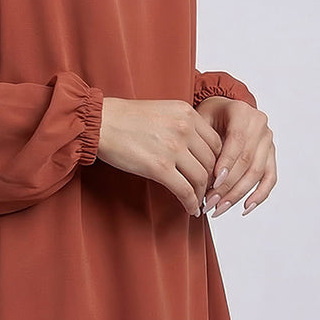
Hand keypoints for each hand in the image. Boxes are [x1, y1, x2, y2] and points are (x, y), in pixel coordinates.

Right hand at [95, 98, 223, 215]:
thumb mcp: (163, 110)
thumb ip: (183, 125)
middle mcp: (184, 128)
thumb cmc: (125, 118)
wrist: (101, 123)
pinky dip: (191, 203)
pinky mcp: (159, 167)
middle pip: (212, 161)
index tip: (212, 173)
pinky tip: (191, 209)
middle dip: (211, 179)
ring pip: (201, 177)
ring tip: (198, 200)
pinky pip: (185, 190)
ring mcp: (173, 148)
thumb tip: (197, 149)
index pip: (216, 142)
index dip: (218, 162)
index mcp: (187, 112)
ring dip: (202, 193)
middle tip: (207, 190)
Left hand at [194, 96, 276, 216]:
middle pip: (247, 161)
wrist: (224, 110)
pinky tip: (245, 208)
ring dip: (238, 194)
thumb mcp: (200, 118)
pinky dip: (259, 195)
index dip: (226, 164)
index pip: (237, 141)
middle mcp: (260, 126)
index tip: (212, 183)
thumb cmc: (209, 116)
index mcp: (242, 113)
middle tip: (210, 202)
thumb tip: (200, 174)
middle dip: (228, 185)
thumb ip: (203, 140)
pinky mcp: (271, 155)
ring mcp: (268, 141)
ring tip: (220, 208)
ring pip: (257, 173)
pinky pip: (270, 178)